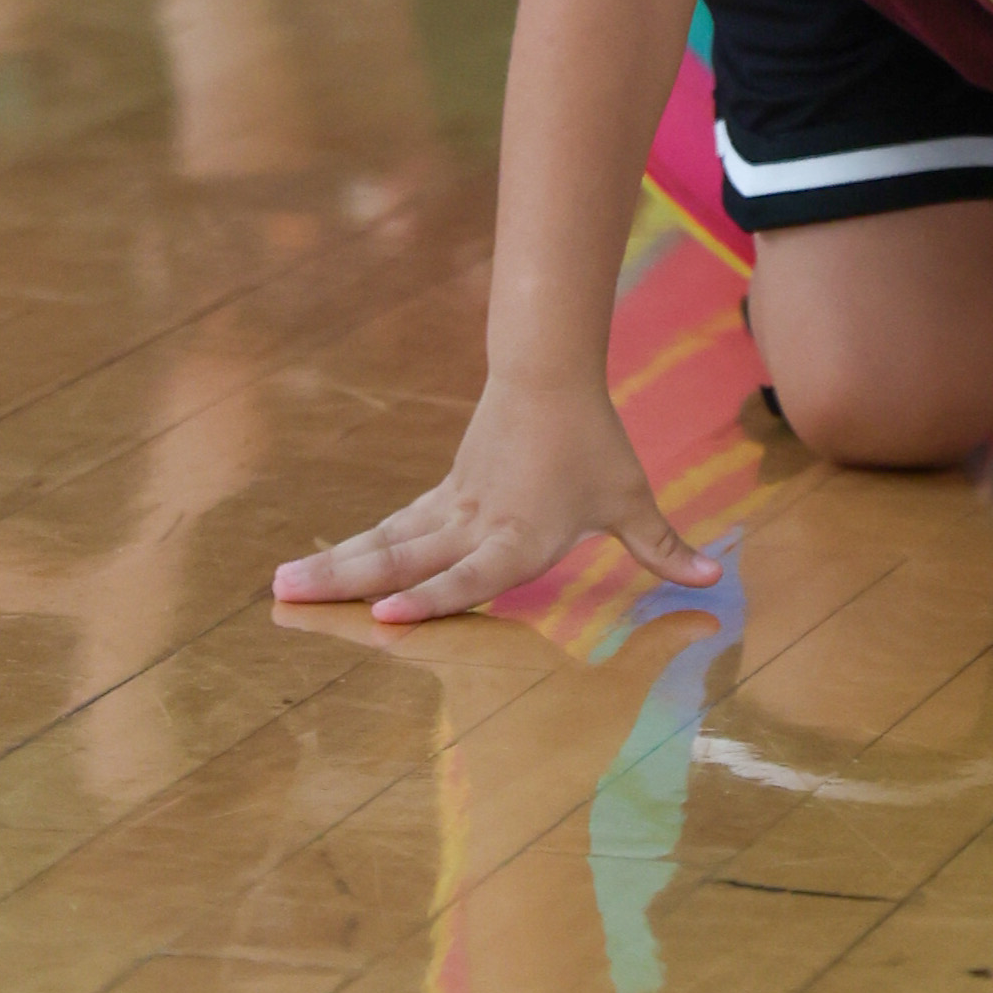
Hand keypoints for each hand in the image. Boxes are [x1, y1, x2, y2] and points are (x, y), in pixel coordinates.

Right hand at [273, 371, 720, 624]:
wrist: (547, 375)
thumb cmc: (591, 444)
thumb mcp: (631, 499)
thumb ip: (663, 548)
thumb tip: (712, 580)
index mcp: (519, 536)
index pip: (469, 576)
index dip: (430, 600)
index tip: (384, 617)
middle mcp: (474, 526)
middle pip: (403, 559)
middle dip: (345, 585)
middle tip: (287, 603)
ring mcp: (450, 510)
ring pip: (384, 543)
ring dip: (332, 565)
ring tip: (279, 585)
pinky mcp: (440, 497)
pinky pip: (392, 529)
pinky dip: (353, 550)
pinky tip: (316, 568)